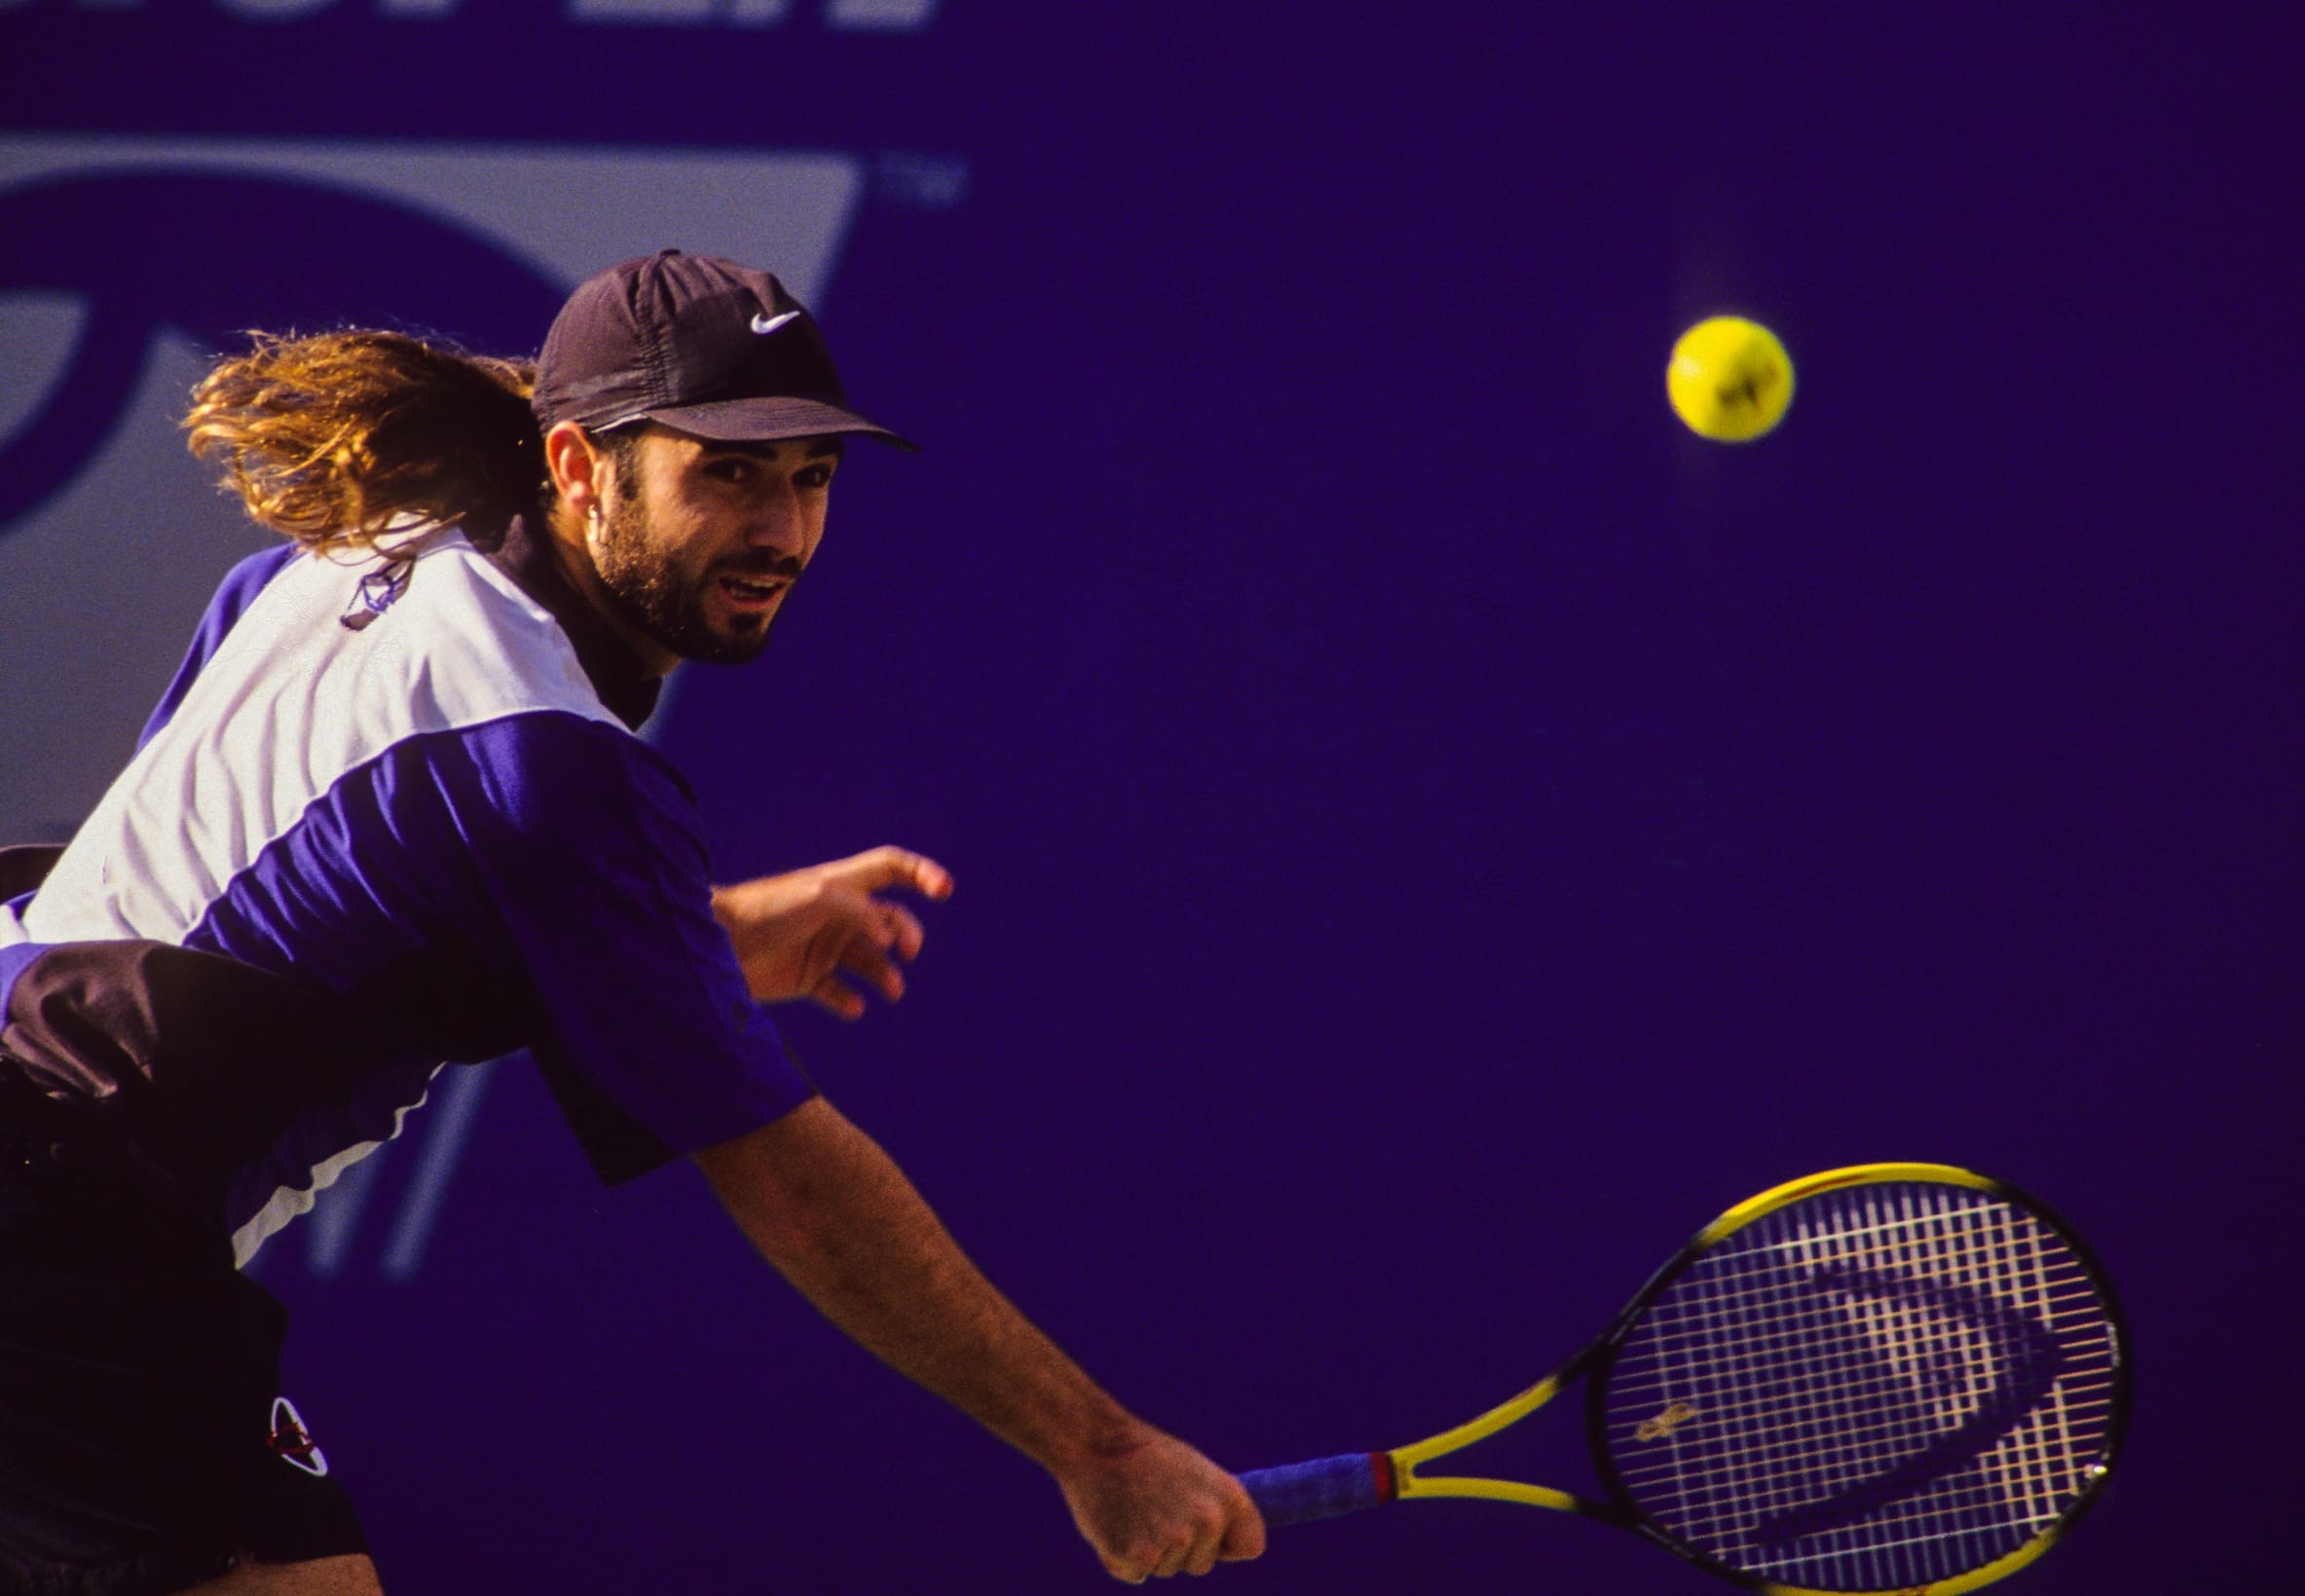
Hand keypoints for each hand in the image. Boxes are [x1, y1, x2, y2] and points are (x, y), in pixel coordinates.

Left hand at [710, 846, 953, 1017]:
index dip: (921, 874)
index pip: (890, 869)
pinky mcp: (805, 979)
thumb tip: (889, 936)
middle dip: (906, 934)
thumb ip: (861, 911)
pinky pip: (839, 993)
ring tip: (891, 989)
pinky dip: (851, 1001)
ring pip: (871, 961)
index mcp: (842, 885)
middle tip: (906, 952)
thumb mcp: (820, 896)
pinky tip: (854, 1006)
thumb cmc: (766, 910)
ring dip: (887, 975)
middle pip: (889, 920)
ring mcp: (822, 947)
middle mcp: (837, 915)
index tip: (945, 890)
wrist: (714, 944)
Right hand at [1057, 1427, 1265, 1582]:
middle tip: (1152, 1507)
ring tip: (1132, 1509)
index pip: (1250, 1545)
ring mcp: (1175, 1541)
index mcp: (1230, 1496)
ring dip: (1148, 1550)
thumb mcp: (1196, 1472)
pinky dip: (1121, 1558)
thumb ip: (1216, 1509)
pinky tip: (1114, 1524)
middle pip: (1202, 1564)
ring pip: (1167, 1570)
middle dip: (1178, 1548)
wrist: (1096, 1443)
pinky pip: (1135, 1574)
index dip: (1225, 1543)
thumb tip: (1230, 1548)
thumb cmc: (1145, 1458)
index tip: (1202, 1529)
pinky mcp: (1139, 1557)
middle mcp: (1208, 1521)